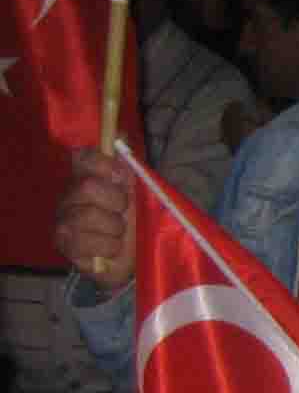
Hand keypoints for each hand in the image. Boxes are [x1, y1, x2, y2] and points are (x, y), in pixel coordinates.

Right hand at [55, 148, 136, 290]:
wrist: (136, 259)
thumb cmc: (136, 223)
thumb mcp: (141, 193)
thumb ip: (130, 165)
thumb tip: (119, 133)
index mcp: (87, 177)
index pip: (83, 156)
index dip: (102, 164)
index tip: (121, 177)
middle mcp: (70, 195)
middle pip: (87, 186)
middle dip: (116, 202)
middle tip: (123, 214)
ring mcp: (63, 219)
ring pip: (87, 216)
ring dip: (115, 229)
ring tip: (119, 234)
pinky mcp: (64, 244)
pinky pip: (85, 242)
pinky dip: (107, 248)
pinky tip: (110, 249)